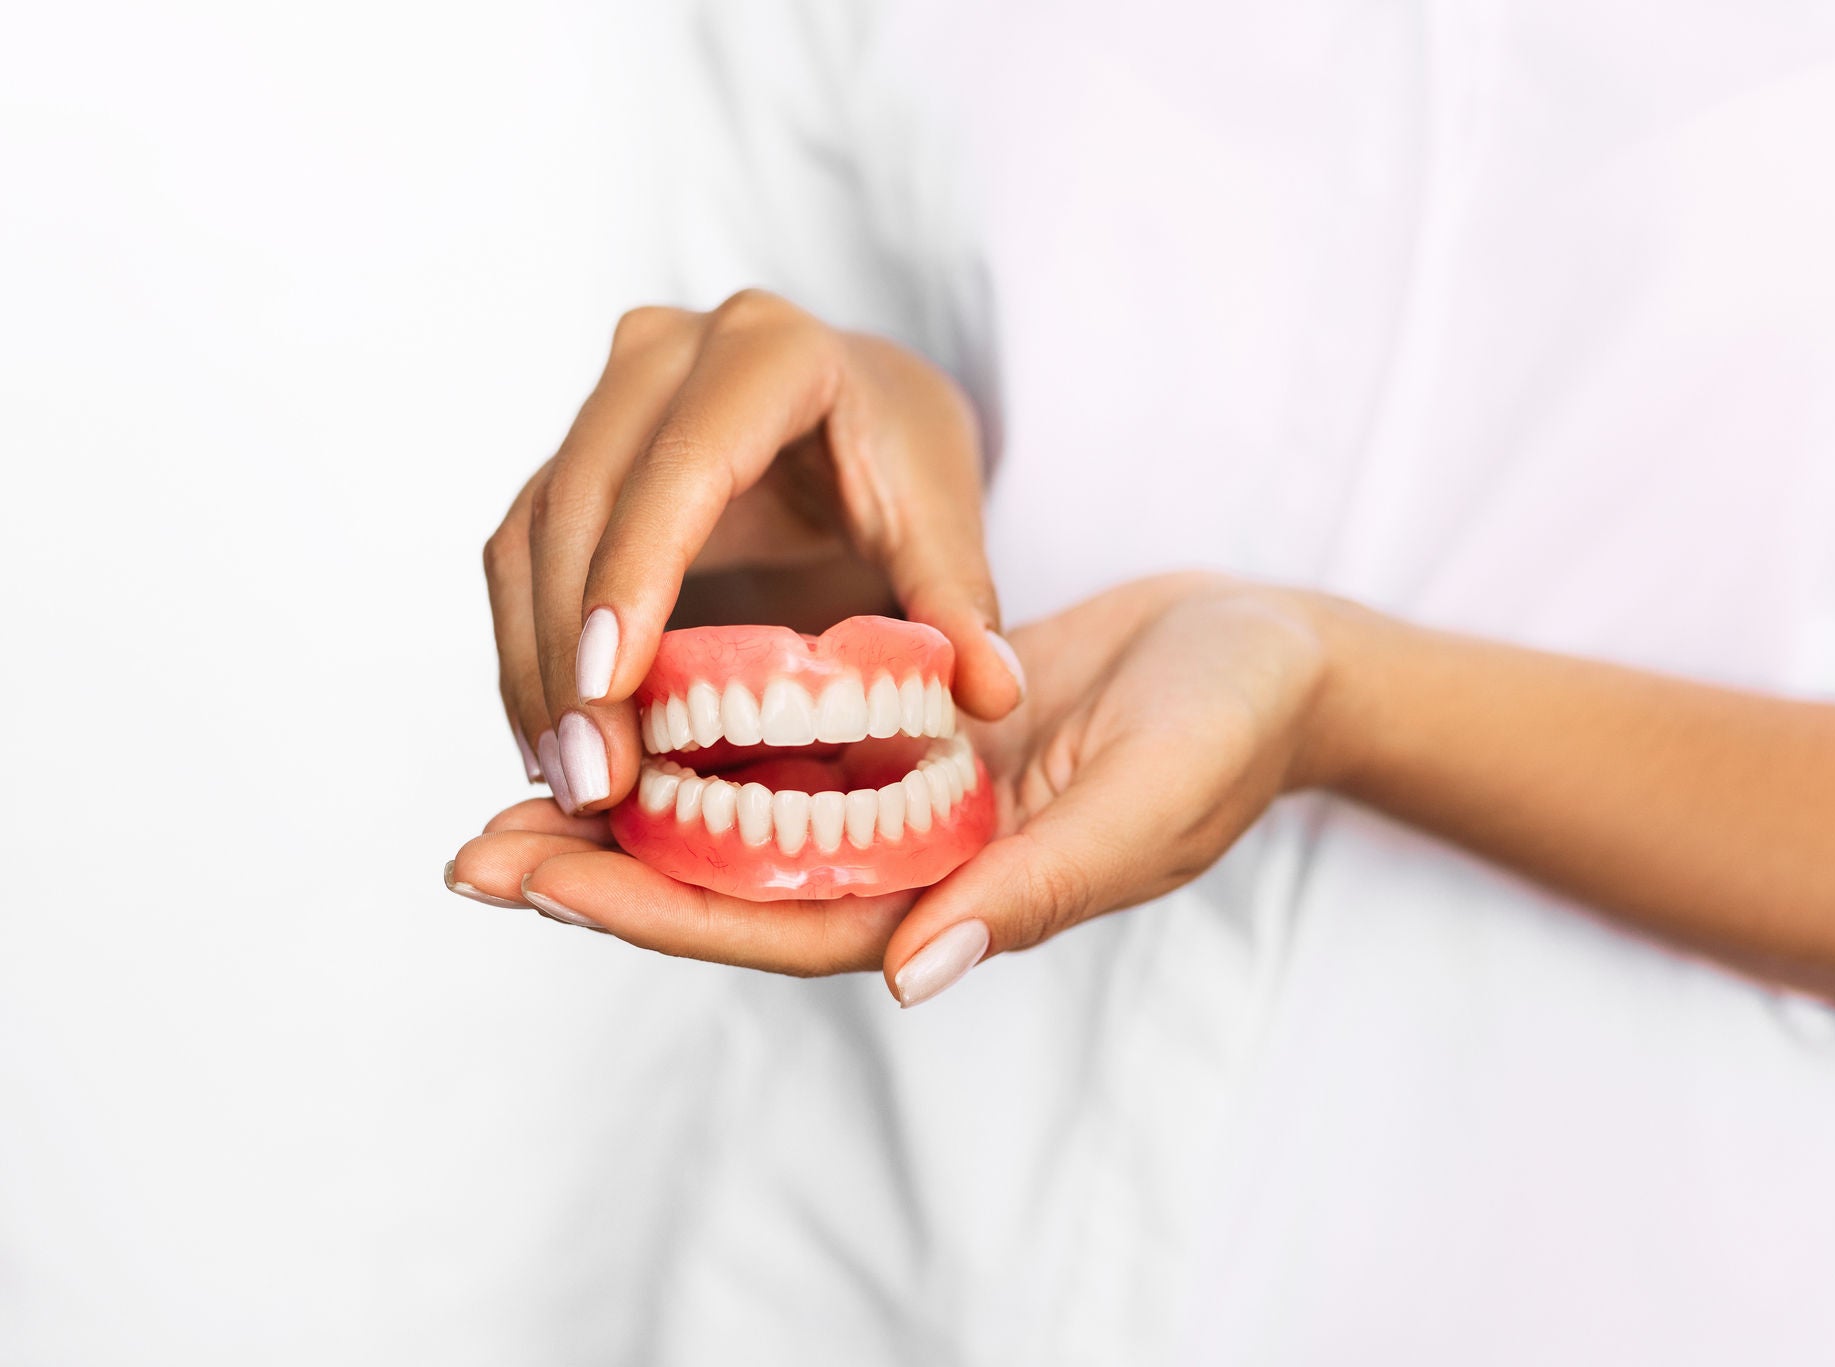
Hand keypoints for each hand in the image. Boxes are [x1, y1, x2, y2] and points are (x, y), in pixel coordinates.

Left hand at [445, 574, 1329, 1001]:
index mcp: (961, 899)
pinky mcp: (912, 731)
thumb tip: (917, 974)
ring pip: (746, 819)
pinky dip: (705, 733)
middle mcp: (916, 861)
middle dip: (604, 873)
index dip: (653, 913)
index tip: (533, 882)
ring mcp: (910, 799)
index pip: (780, 925)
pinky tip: (631, 701)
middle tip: (470, 849)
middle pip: (734, 886)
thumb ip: (1035, 890)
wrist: (1268, 655)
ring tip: (514, 782)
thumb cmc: (1229, 729)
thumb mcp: (1143, 802)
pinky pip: (789, 744)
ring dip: (636, 806)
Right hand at [482, 293, 1025, 814]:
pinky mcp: (568, 460)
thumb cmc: (900, 452)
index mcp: (770, 350)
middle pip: (582, 503)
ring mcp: (603, 402)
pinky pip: (521, 562)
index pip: (682, 465)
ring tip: (570, 785)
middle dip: (571, 652)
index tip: (612, 686)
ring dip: (535, 670)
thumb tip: (993, 693)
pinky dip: (528, 658)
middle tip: (593, 780)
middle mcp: (665, 354)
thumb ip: (961, 600)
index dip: (635, 574)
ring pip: (530, 537)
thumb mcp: (942, 515)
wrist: (857, 410)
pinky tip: (554, 746)